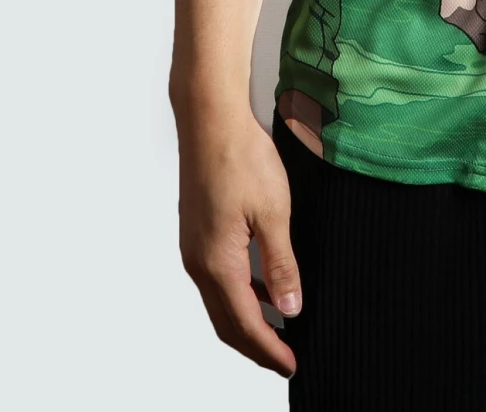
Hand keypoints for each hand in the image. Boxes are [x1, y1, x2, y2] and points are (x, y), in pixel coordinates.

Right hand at [177, 105, 301, 376]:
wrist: (210, 121)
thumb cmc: (240, 158)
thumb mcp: (274, 213)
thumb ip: (281, 264)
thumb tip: (290, 307)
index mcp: (217, 263)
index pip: (244, 324)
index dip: (269, 349)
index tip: (291, 363)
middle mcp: (198, 262)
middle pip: (226, 322)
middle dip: (255, 345)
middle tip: (284, 358)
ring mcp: (194, 247)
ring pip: (219, 301)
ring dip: (245, 320)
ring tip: (277, 329)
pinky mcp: (197, 232)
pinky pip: (216, 277)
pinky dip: (238, 293)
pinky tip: (260, 286)